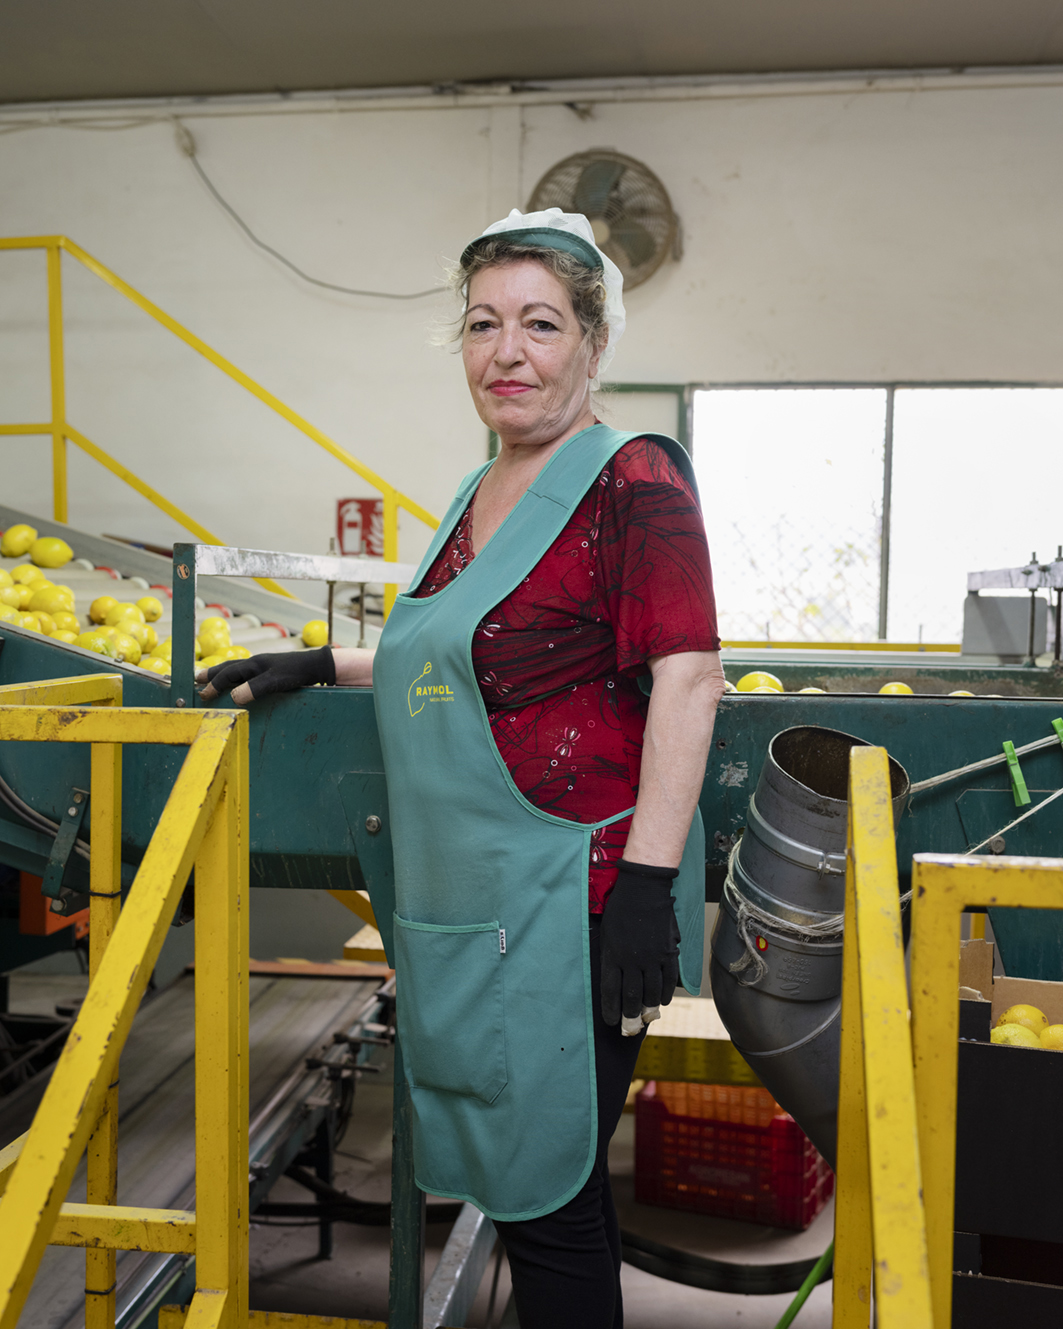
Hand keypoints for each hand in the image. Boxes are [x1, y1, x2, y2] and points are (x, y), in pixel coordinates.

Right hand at [197, 646, 335, 705]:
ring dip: (221, 674)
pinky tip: (237, 682)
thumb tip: (233, 697)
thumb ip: (254, 688)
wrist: (316, 666)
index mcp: (253, 664)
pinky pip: (245, 673)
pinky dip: (235, 676)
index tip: (202, 694)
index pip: (227, 674)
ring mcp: (262, 666)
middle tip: (196, 680)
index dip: (214, 685)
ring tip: (210, 678)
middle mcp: (255, 663)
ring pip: (236, 669)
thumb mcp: (275, 682)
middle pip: (227, 668)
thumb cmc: (296, 672)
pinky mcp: (270, 671)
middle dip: (211, 675)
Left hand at [600, 861, 679, 1031]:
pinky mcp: (668, 952)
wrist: (644, 889)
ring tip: (645, 1017)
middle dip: (629, 1015)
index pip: (610, 991)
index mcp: (613, 956)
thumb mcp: (607, 932)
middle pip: (631, 996)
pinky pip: (668, 979)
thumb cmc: (620, 908)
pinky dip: (665, 993)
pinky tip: (662, 1001)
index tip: (611, 1021)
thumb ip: (611, 956)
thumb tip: (613, 976)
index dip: (610, 1009)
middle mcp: (631, 961)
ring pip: (651, 991)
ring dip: (648, 1007)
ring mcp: (652, 958)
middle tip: (629, 1027)